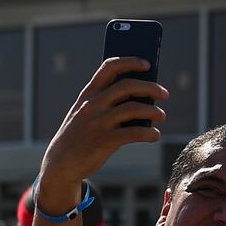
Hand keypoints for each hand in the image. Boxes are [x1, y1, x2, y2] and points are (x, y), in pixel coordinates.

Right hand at [38, 58, 167, 198]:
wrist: (60, 163)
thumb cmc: (79, 135)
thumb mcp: (85, 113)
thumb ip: (106, 102)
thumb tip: (142, 97)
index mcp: (88, 94)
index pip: (110, 67)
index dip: (130, 62)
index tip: (147, 64)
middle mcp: (93, 104)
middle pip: (128, 86)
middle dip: (151, 87)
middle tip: (165, 94)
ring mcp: (98, 122)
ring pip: (134, 108)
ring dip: (153, 111)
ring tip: (161, 116)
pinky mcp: (104, 141)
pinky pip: (134, 133)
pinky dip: (149, 133)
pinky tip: (154, 135)